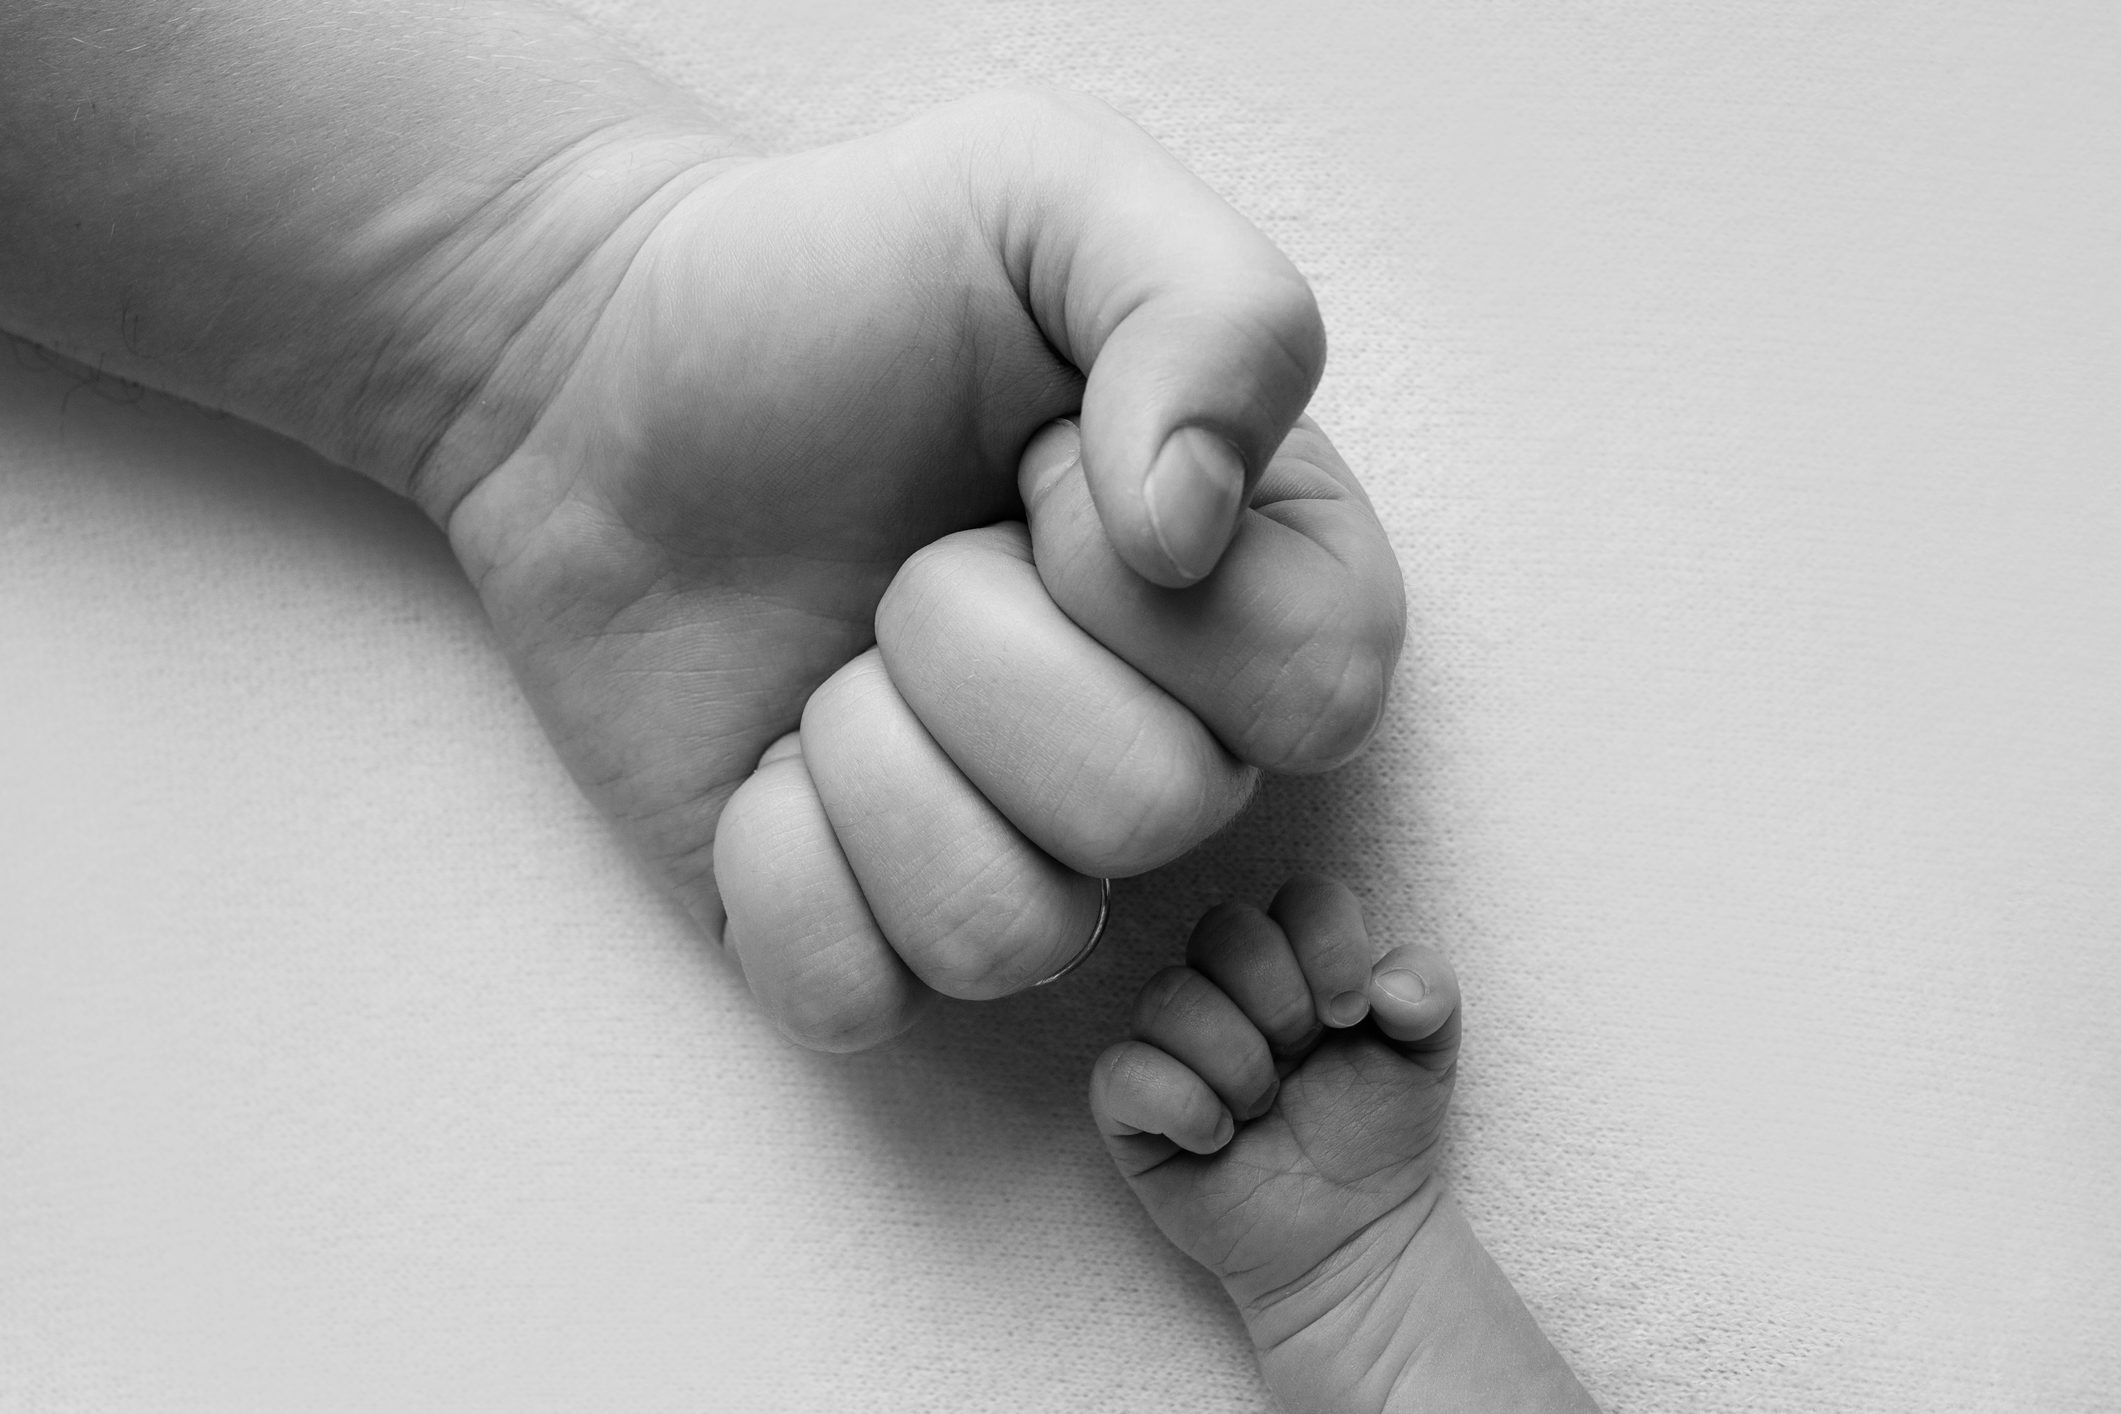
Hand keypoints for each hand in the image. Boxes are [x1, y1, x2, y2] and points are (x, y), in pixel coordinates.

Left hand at [446, 91, 1404, 1049]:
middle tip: (910, 554)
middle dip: (976, 647)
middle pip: (1154, 810)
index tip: (1034, 472)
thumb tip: (1192, 537)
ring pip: (1014, 934)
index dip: (1153, 592)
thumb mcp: (1049, 193)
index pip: (1320, 686)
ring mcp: (1009, 852)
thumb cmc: (834, 278)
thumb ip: (1212, 312)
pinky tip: (768, 757)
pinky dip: (780, 867)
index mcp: (1247, 578)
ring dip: (877, 759)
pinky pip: (856, 995)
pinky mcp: (855, 931)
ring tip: (840, 653)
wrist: (599, 366)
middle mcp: (1155, 738)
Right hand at [1090, 878, 1594, 1412]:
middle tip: (1303, 1059)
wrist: (1353, 1234)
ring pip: (1168, 995)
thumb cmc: (1376, 1134)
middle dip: (1279, 1000)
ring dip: (1235, 1061)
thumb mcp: (1428, 1058)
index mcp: (1296, 961)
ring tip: (1264, 1109)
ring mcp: (1172, 1043)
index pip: (1300, 897)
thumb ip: (1430, 993)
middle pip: (1224, 928)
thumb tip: (1387, 983)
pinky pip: (1121, 1071)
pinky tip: (1219, 1139)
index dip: (1328, 945)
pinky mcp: (1131, 1106)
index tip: (1352, 1015)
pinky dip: (1180, 1104)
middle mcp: (1227, 988)